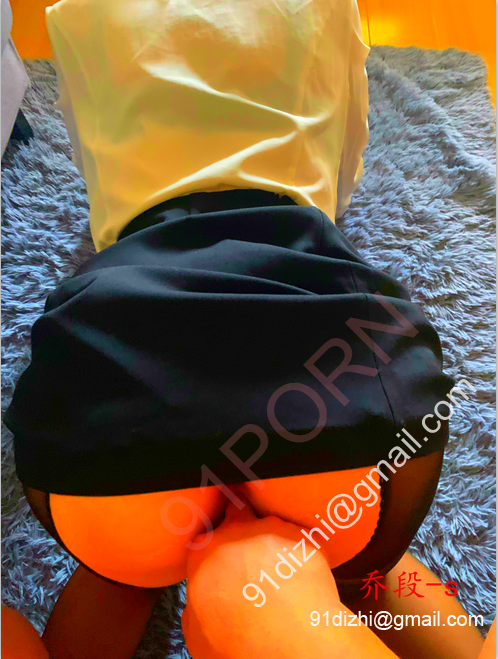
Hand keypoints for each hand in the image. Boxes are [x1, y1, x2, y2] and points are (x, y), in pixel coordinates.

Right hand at [182, 498, 397, 658]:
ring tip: (278, 574)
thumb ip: (196, 605)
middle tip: (249, 558)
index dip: (213, 552)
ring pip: (270, 526)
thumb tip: (202, 602)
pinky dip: (297, 555)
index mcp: (204, 552)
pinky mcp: (303, 539)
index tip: (220, 566)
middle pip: (237, 514)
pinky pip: (298, 541)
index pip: (203, 539)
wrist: (291, 645)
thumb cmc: (239, 644)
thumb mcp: (197, 636)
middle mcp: (237, 532)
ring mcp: (273, 531)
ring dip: (270, 543)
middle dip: (241, 527)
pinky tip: (300, 578)